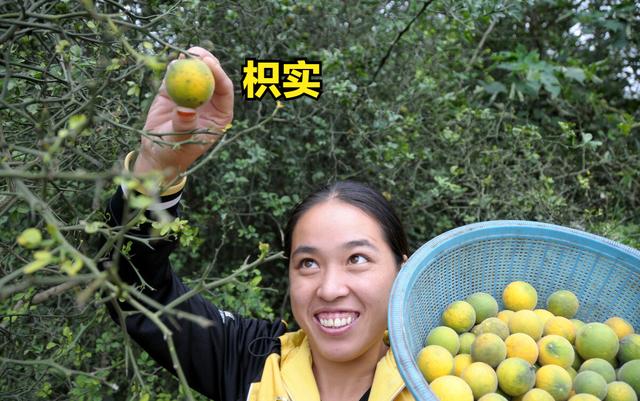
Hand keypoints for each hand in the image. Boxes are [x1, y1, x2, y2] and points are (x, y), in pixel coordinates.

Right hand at [133, 46, 233, 182]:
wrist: (157, 154)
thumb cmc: (175, 152)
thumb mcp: (180, 141)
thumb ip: (184, 126)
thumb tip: (186, 110)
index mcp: (220, 113)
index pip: (225, 89)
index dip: (219, 74)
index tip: (208, 63)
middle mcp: (209, 101)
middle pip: (213, 75)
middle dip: (207, 61)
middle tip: (196, 53)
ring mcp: (192, 94)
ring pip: (196, 71)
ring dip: (191, 59)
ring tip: (183, 54)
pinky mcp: (174, 91)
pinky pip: (176, 75)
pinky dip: (174, 67)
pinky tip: (172, 62)